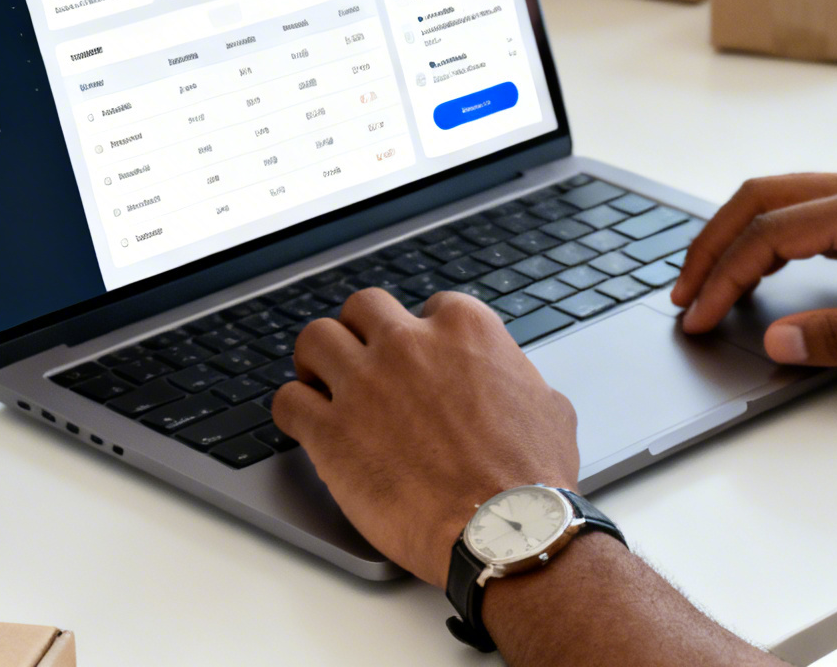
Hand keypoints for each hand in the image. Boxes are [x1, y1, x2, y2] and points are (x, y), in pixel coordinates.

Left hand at [273, 289, 579, 585]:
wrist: (504, 529)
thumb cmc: (531, 478)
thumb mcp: (548, 405)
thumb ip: (517, 377)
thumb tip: (512, 381)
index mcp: (465, 330)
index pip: (429, 306)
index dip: (423, 334)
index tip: (420, 357)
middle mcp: (409, 345)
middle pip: (363, 308)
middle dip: (362, 331)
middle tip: (363, 359)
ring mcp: (364, 384)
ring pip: (314, 339)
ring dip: (317, 359)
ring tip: (322, 381)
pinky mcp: (329, 432)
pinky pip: (287, 401)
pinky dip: (293, 408)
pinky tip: (304, 422)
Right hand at [670, 167, 836, 373]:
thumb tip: (777, 339)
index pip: (771, 234)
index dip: (724, 277)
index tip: (697, 315)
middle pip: (765, 197)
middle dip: (714, 242)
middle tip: (683, 291)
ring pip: (788, 198)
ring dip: (743, 236)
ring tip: (712, 282)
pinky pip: (816, 209)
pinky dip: (777, 235)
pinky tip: (768, 268)